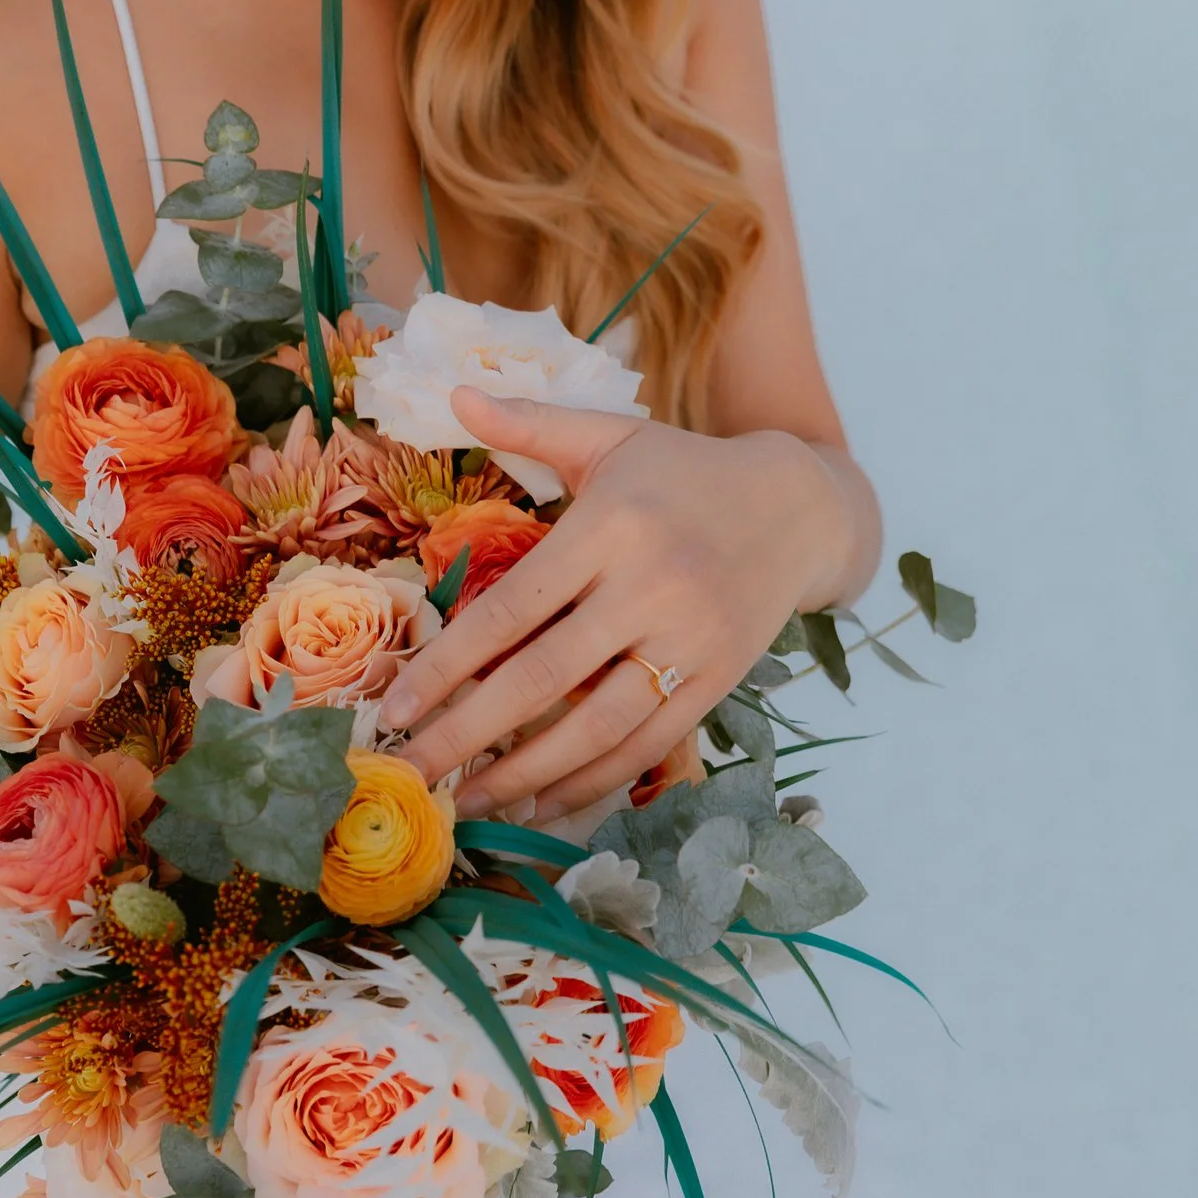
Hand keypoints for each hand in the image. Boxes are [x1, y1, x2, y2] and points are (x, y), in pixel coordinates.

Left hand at [381, 387, 866, 819]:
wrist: (801, 508)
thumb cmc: (685, 472)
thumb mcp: (612, 436)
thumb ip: (528, 422)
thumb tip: (451, 393)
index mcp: (611, 527)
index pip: (511, 611)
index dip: (448, 665)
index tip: (396, 705)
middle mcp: (651, 589)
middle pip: (542, 680)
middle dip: (466, 732)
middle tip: (408, 769)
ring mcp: (689, 643)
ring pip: (595, 729)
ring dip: (524, 774)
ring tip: (465, 802)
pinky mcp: (718, 684)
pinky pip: (645, 748)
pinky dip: (591, 783)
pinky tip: (539, 804)